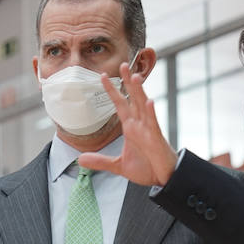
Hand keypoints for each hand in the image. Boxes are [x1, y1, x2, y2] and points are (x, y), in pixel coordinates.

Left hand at [77, 62, 176, 187]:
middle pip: (133, 99)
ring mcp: (149, 130)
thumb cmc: (146, 169)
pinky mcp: (157, 139)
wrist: (163, 179)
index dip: (111, 91)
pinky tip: (150, 102)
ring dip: (140, 92)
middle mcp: (140, 125)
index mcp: (131, 128)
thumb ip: (100, 161)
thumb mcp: (118, 166)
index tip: (101, 76)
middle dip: (128, 82)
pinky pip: (154, 124)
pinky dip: (152, 113)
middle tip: (122, 64)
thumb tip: (80, 159)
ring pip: (144, 106)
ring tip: (135, 77)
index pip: (120, 105)